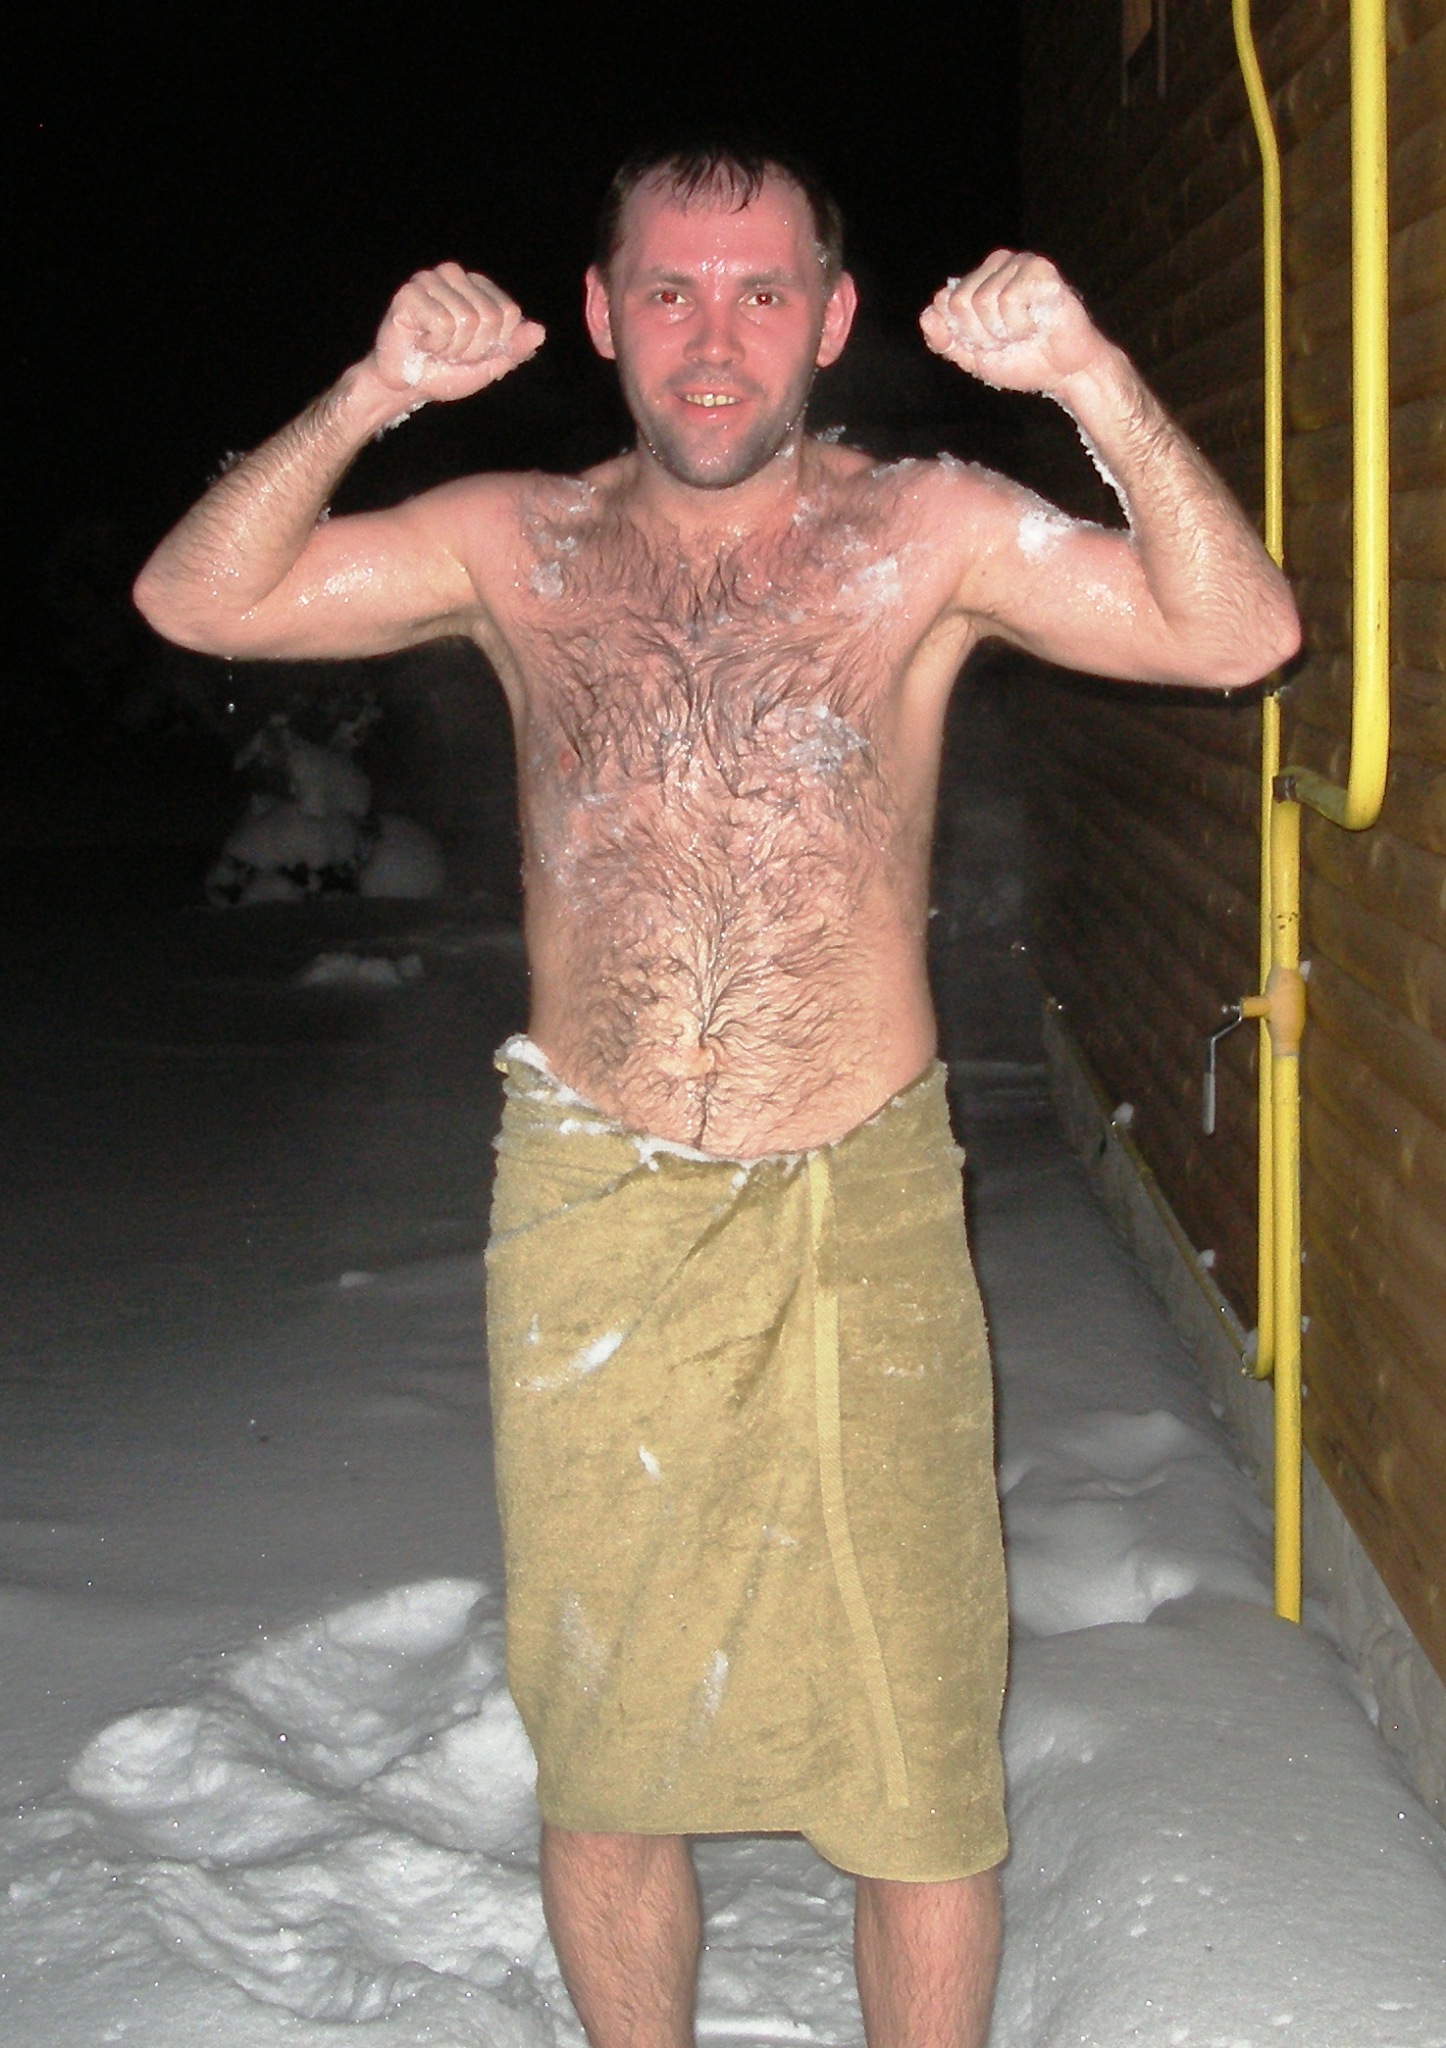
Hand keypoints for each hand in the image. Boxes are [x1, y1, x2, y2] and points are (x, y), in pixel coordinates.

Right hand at [369, 262, 544, 403]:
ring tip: (434, 346)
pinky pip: (442, 323)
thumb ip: (514, 348)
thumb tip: (540, 331)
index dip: (494, 343)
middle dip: (473, 348)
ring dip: (452, 348)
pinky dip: (434, 344)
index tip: (471, 350)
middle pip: (490, 317)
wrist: (407, 386)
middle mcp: (454, 275)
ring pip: (466, 320)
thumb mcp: (489, 365)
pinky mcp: (410, 293)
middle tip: (449, 351)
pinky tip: (420, 342)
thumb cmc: (446, 371)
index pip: (510, 313)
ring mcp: (430, 280)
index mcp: (477, 286)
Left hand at [920, 251, 1104, 395]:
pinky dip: (1020, 324)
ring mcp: (1019, 263)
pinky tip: (1037, 324)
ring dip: (1003, 331)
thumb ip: (945, 340)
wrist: (1064, 373)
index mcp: (978, 280)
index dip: (963, 335)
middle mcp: (997, 264)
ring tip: (1024, 333)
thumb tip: (926, 316)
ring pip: (983, 301)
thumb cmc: (1023, 361)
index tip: (987, 343)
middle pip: (959, 302)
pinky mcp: (1040, 269)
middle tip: (1008, 339)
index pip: (943, 302)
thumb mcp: (973, 357)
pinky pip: (1009, 300)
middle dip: (981, 335)